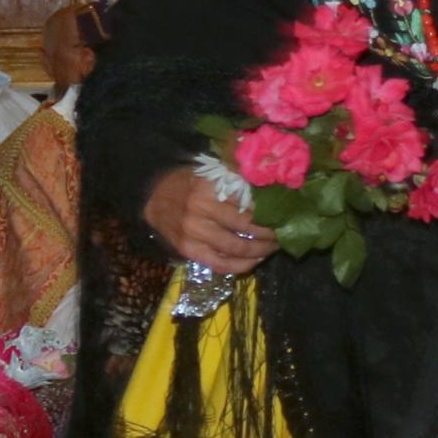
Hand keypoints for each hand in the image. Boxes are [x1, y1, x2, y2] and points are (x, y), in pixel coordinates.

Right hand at [144, 164, 271, 273]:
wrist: (152, 197)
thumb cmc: (188, 182)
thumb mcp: (211, 171)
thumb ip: (238, 176)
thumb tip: (271, 179)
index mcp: (209, 186)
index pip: (249, 201)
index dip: (271, 209)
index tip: (285, 212)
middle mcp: (201, 210)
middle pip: (247, 226)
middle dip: (270, 231)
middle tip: (283, 232)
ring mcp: (193, 233)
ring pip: (237, 248)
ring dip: (261, 250)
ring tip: (273, 246)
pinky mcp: (188, 250)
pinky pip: (220, 264)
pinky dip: (242, 266)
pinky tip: (255, 261)